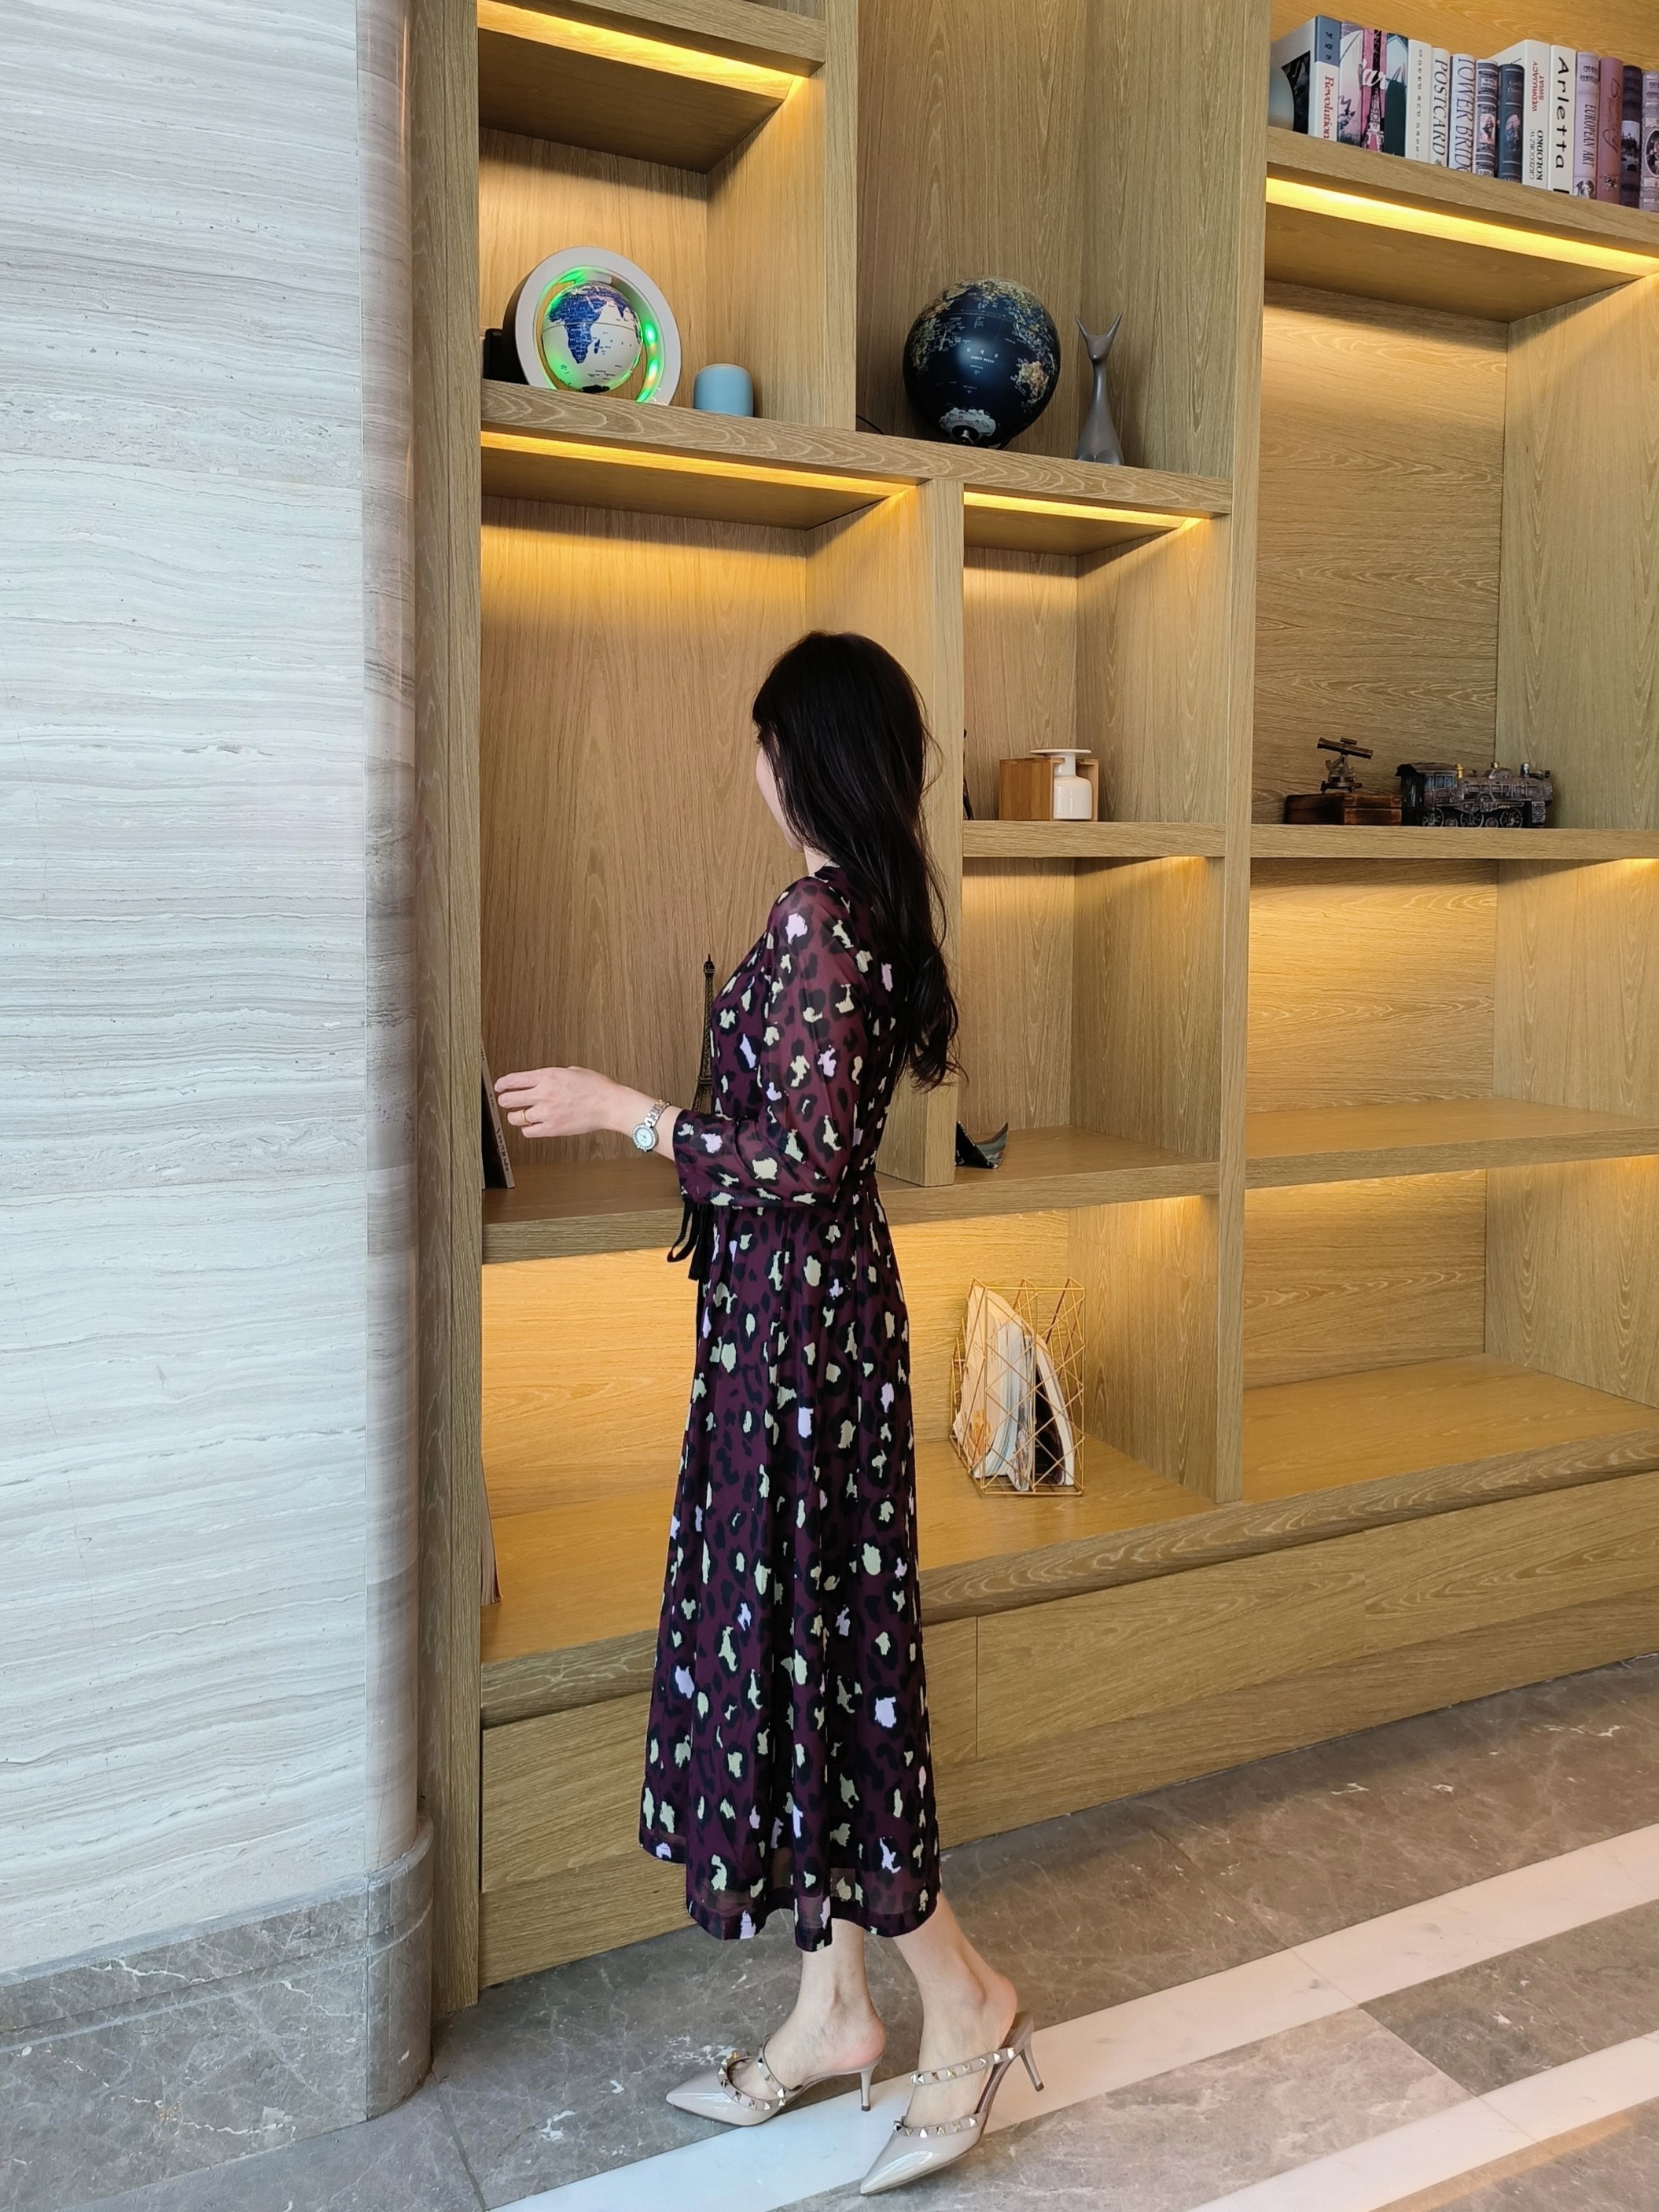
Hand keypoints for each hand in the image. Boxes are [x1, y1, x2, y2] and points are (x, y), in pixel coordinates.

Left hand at [494, 1066, 671, 1147]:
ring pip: (516, 1117)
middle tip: (506, 1101)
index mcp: (547, 1076)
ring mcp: (546, 1112)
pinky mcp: (551, 1129)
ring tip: (519, 1116)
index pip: (513, 1080)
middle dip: (505, 1100)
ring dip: (515, 1116)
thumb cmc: (597, 1088)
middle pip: (509, 1099)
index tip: (499, 1087)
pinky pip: (529, 1131)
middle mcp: (543, 1093)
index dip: (502, 1084)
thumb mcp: (573, 1071)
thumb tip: (544, 1079)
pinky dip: (528, 1129)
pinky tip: (533, 1126)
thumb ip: (554, 1075)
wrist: (609, 1105)